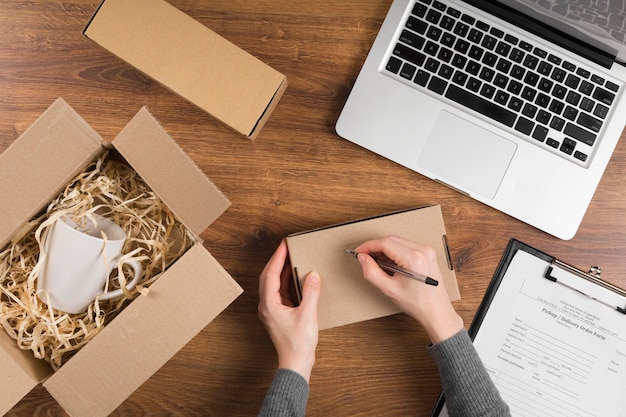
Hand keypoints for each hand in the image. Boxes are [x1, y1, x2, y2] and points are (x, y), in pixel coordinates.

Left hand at [258, 240, 320, 381]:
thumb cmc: (298, 344)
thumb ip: (310, 293)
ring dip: (281, 270)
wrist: (295, 364)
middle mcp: (266, 305)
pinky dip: (286, 281)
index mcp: (269, 304)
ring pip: (273, 284)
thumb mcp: (307, 315)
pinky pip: (279, 292)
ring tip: (291, 258)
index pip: (271, 274)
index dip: (277, 258)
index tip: (284, 245)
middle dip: (277, 261)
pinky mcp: (278, 314)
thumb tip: (312, 275)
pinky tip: (296, 277)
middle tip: (287, 248)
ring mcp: (271, 310)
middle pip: (268, 277)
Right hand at [355, 235, 462, 343]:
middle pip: (391, 239)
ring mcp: (427, 251)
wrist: (437, 312)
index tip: (359, 252)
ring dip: (385, 249)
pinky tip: (389, 262)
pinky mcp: (428, 254)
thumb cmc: (418, 303)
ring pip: (398, 241)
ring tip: (376, 262)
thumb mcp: (389, 289)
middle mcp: (422, 251)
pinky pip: (406, 246)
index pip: (385, 243)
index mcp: (413, 258)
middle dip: (376, 247)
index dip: (368, 246)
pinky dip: (394, 251)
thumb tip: (363, 258)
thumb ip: (372, 272)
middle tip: (365, 257)